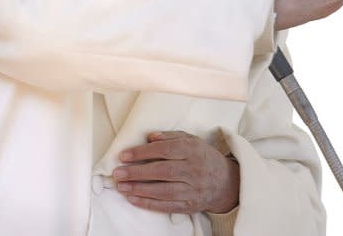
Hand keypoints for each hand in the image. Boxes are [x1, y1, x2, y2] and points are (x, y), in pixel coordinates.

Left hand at [113, 131, 239, 213]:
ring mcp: (192, 190)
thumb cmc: (202, 158)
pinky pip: (166, 206)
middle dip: (137, 172)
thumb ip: (171, 136)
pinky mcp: (190, 206)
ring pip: (163, 190)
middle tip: (117, 173)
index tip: (124, 155)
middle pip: (162, 171)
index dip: (142, 153)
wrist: (225, 182)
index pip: (165, 150)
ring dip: (139, 189)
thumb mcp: (191, 141)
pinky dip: (148, 203)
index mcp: (193, 150)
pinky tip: (133, 199)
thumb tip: (150, 137)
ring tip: (121, 186)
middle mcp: (194, 170)